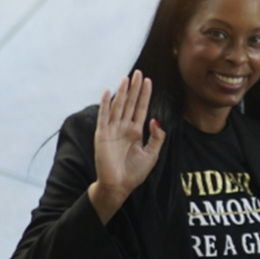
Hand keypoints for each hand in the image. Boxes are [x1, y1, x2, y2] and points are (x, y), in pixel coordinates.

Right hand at [90, 71, 164, 220]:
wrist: (119, 186)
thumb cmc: (134, 173)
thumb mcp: (152, 154)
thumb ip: (157, 138)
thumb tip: (155, 120)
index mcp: (135, 132)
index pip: (141, 109)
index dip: (145, 95)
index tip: (148, 81)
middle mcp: (123, 128)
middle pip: (130, 104)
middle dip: (134, 88)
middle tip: (138, 72)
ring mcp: (112, 130)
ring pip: (118, 106)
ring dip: (122, 92)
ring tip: (126, 77)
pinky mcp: (102, 135)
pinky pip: (103, 117)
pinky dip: (105, 104)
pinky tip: (107, 92)